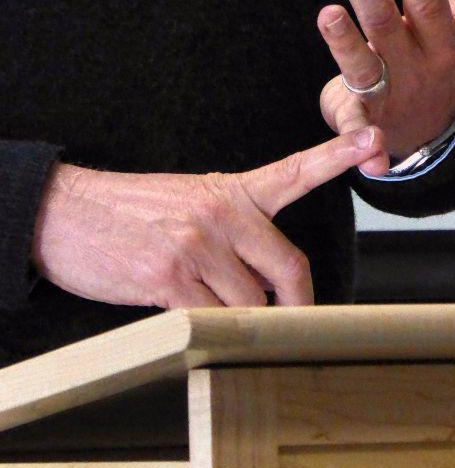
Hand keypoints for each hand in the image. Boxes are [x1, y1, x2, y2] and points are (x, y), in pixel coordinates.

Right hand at [31, 127, 382, 307]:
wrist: (67, 212)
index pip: (295, 171)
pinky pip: (213, 319)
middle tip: (296, 320)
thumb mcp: (193, 203)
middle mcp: (222, 214)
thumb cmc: (135, 211)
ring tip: (221, 311)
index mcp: (232, 191)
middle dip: (298, 304)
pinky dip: (213, 328)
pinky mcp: (170, 278)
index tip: (373, 139)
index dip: (338, 156)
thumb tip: (267, 282)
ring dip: (246, 320)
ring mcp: (198, 246)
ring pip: (251, 304)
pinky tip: (195, 317)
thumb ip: (238, 234)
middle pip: (289, 268)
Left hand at [317, 0, 454, 174]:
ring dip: (344, 42)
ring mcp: (389, 94)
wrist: (425, 126)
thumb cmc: (440, 59)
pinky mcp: (364, 119)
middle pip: (384, 20)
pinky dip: (356, 144)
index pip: (429, 4)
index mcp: (442, 39)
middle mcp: (415, 65)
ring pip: (361, 65)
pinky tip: (365, 157)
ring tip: (328, 14)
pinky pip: (356, 131)